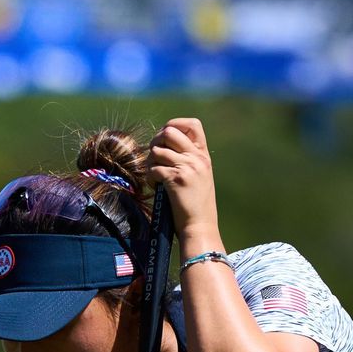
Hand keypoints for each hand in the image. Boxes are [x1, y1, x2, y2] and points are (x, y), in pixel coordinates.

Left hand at [148, 118, 222, 251]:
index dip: (174, 125)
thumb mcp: (200, 177)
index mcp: (203, 155)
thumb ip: (189, 160)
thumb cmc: (196, 206)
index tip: (164, 140)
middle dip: (155, 143)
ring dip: (149, 163)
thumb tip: (165, 147)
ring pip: (157, 151)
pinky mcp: (177, 179)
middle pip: (169, 132)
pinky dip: (150, 178)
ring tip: (154, 177)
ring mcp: (188, 167)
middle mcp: (197, 158)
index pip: (192, 124)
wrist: (200, 226)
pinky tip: (155, 187)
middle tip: (154, 159)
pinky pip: (154, 168)